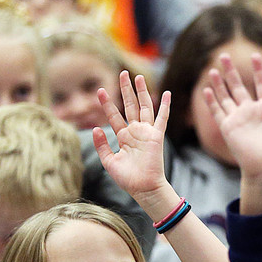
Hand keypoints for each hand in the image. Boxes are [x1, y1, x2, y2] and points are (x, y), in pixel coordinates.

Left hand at [93, 71, 172, 207]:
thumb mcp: (109, 161)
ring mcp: (146, 132)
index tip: (100, 90)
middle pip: (130, 105)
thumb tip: (95, 128)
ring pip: (144, 107)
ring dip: (141, 92)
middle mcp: (135, 131)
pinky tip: (166, 93)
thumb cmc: (128, 179)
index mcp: (123, 136)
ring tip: (137, 77)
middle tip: (122, 73)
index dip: (106, 103)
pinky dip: (164, 106)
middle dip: (125, 89)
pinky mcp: (157, 136)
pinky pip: (162, 118)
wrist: (144, 188)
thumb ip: (102, 145)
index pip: (114, 115)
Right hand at [203, 50, 261, 179]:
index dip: (258, 71)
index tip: (256, 55)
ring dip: (220, 83)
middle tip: (225, 55)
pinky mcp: (228, 128)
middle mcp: (251, 112)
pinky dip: (212, 101)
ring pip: (226, 97)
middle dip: (232, 72)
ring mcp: (238, 119)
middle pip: (239, 87)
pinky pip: (218, 112)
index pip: (261, 85)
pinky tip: (207, 89)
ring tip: (214, 69)